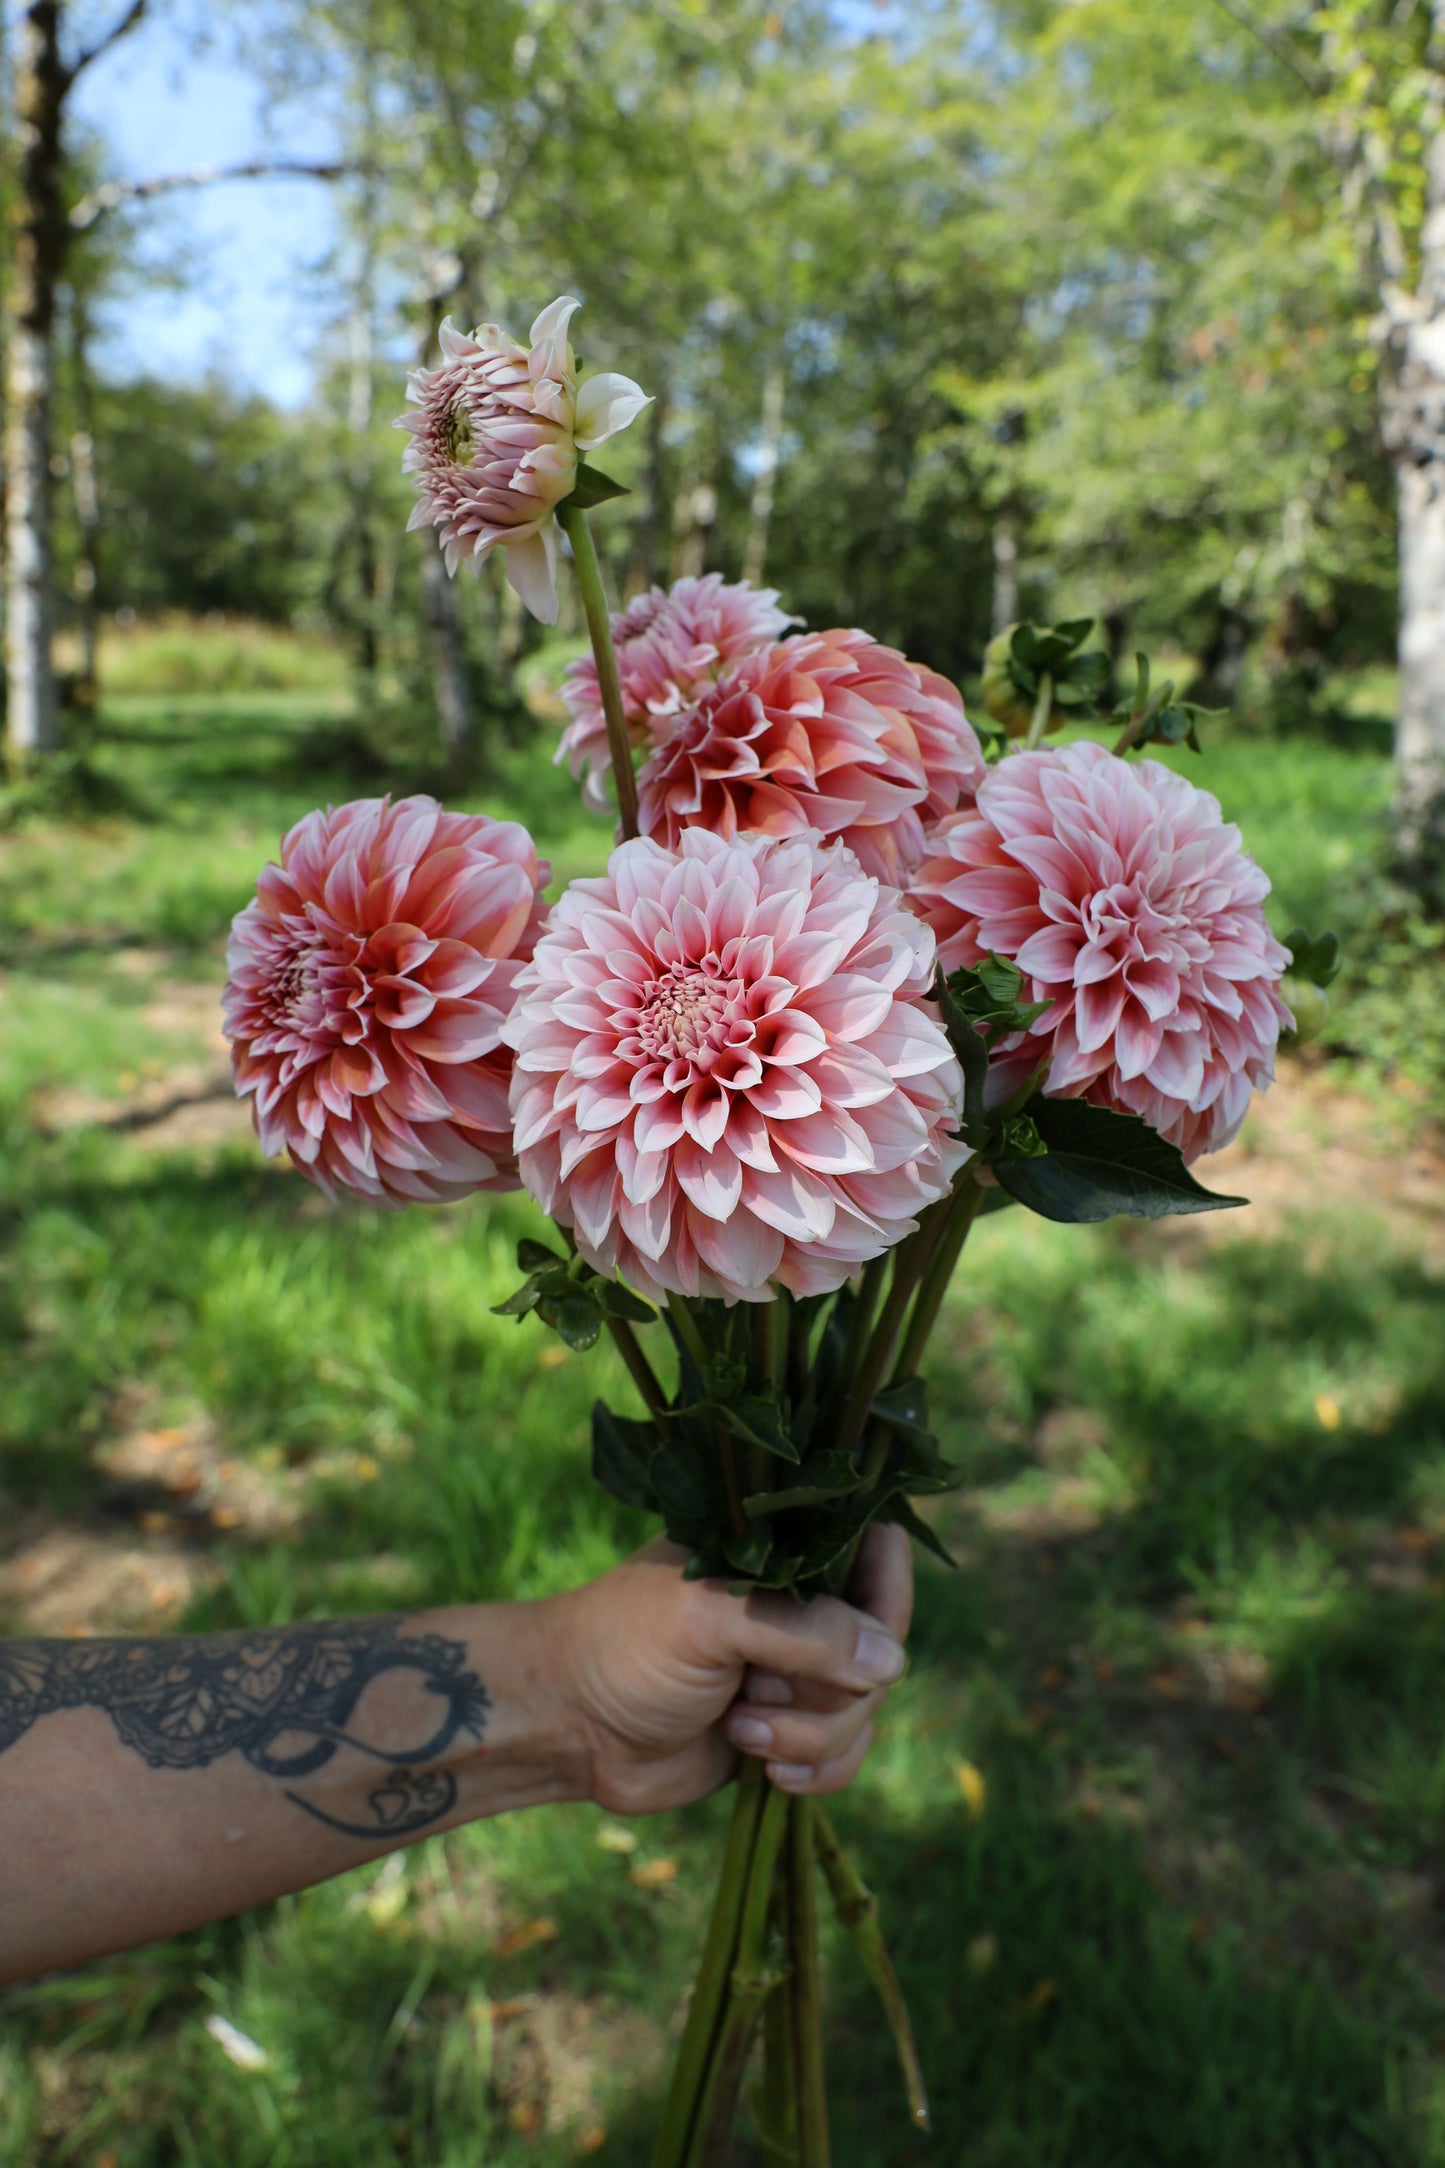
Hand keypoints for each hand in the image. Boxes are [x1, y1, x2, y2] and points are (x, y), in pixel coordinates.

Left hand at [547, 1524, 912, 1816]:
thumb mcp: (711, 1620)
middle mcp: (797, 1607)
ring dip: (812, 1735)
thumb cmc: (626, 1647)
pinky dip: (817, 1770)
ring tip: (740, 1729)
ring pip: (864, 1711)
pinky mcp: (786, 1732)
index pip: (873, 1551)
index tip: (862, 1631)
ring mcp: (793, 1672)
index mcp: (780, 1552)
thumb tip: (892, 1661)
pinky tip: (764, 1771)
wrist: (568, 1724)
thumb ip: (805, 1631)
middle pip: (880, 1648)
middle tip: (756, 1688)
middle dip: (831, 1687)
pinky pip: (845, 1756)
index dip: (884, 1592)